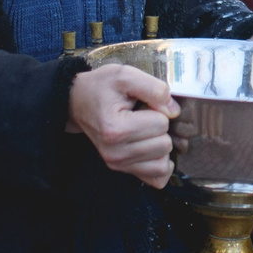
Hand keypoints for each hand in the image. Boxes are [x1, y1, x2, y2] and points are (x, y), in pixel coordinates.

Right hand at [69, 64, 180, 187]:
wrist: (78, 101)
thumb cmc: (102, 87)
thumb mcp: (125, 74)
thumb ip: (153, 88)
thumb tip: (174, 110)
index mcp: (115, 129)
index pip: (161, 123)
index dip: (158, 108)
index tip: (142, 103)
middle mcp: (115, 152)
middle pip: (165, 144)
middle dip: (160, 127)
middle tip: (143, 116)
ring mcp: (117, 164)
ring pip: (163, 163)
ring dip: (160, 144)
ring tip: (145, 130)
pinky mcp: (122, 170)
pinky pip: (157, 178)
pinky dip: (160, 163)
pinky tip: (151, 148)